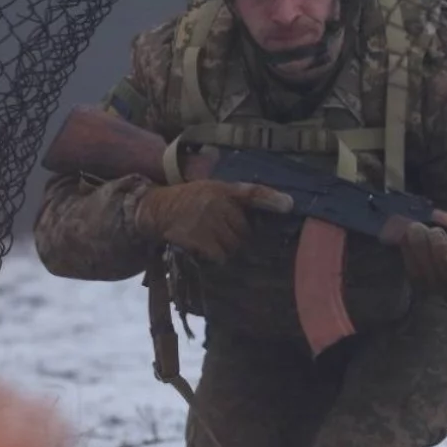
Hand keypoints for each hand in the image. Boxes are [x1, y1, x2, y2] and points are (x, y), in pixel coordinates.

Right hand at [134, 180, 293, 262]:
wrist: (157, 209)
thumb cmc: (190, 200)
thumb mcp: (211, 190)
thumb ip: (235, 199)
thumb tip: (272, 209)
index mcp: (224, 189)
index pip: (253, 192)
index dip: (272, 199)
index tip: (289, 205)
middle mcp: (218, 203)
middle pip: (244, 230)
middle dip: (237, 236)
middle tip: (222, 233)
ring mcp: (208, 221)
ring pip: (234, 245)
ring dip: (227, 248)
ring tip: (211, 240)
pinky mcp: (199, 238)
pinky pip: (220, 255)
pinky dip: (216, 256)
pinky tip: (204, 248)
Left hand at [400, 224, 446, 307]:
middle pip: (445, 279)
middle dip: (438, 252)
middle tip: (435, 231)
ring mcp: (439, 291)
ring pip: (425, 276)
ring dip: (419, 250)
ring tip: (417, 228)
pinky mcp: (422, 285)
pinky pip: (412, 272)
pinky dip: (407, 253)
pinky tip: (405, 236)